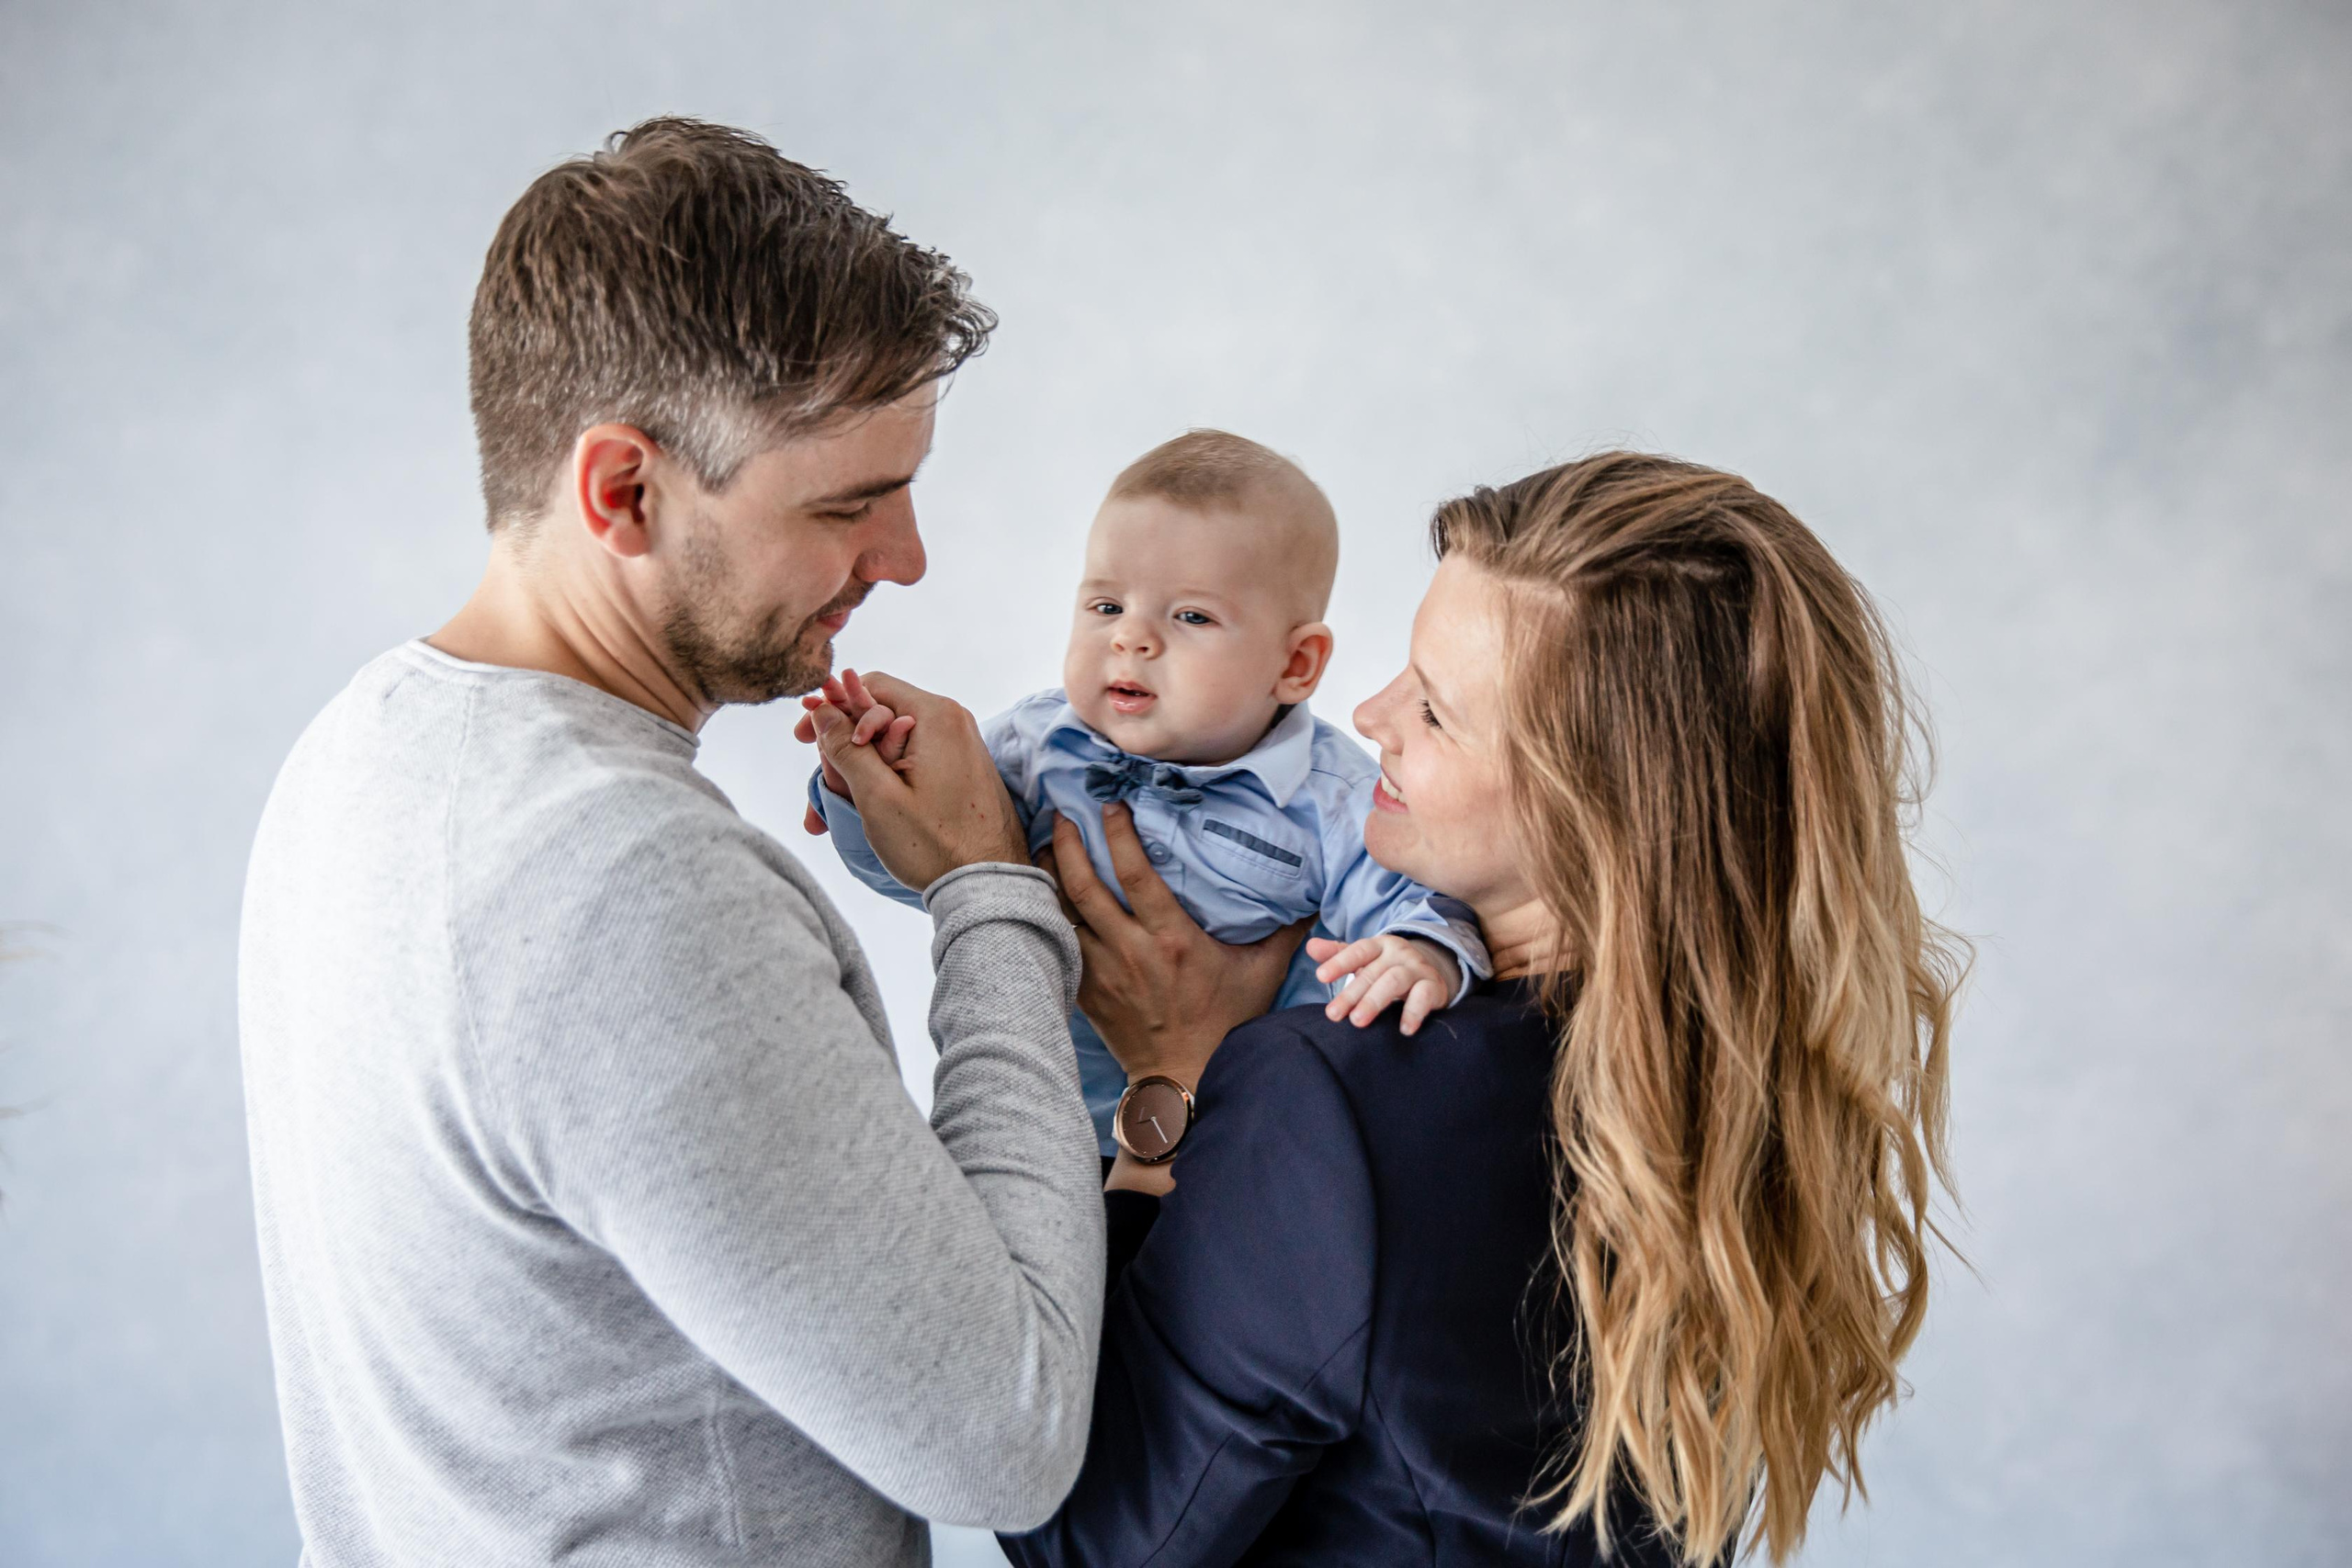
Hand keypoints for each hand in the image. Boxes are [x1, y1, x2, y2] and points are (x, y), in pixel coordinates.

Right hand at [796, 671, 1024, 887]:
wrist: (990, 884)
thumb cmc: (934, 843)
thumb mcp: (877, 796)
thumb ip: (845, 748)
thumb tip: (823, 709)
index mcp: (935, 716)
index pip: (872, 685)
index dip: (831, 707)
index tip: (802, 737)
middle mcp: (953, 722)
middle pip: (881, 715)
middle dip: (843, 749)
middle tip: (819, 785)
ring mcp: (960, 746)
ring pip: (893, 743)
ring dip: (860, 770)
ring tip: (828, 813)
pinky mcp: (962, 769)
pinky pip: (912, 761)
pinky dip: (884, 780)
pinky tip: (861, 809)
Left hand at [1044, 804, 1308, 1091]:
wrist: (1184, 1078)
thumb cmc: (1226, 1022)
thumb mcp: (1262, 973)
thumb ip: (1286, 929)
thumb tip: (1312, 892)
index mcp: (1173, 940)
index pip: (1137, 875)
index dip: (1118, 835)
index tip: (1110, 806)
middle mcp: (1132, 952)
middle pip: (1085, 886)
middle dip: (1068, 844)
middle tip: (1064, 814)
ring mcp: (1103, 973)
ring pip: (1062, 912)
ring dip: (1050, 874)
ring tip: (1046, 843)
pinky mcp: (1086, 991)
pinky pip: (1059, 942)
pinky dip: (1049, 913)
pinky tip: (1045, 891)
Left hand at [1307, 933, 1459, 1034]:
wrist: (1431, 971)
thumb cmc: (1387, 967)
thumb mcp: (1364, 960)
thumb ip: (1338, 954)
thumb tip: (1310, 946)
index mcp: (1379, 946)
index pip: (1358, 951)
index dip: (1339, 962)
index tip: (1321, 977)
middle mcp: (1398, 954)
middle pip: (1372, 972)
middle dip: (1351, 994)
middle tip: (1333, 1014)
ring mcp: (1417, 969)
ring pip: (1395, 981)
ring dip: (1375, 1001)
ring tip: (1357, 1022)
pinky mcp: (1434, 986)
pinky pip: (1424, 996)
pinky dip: (1414, 1012)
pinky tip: (1403, 1029)